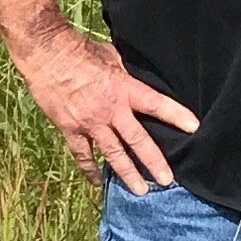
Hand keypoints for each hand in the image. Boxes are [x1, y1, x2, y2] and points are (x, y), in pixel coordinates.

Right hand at [18, 26, 198, 191]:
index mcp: (123, 88)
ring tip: (140, 191)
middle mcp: (110, 110)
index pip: (156, 104)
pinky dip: (90, 169)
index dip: (176, 115)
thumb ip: (126, 73)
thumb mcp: (112, 56)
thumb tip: (139, 78)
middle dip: (153, 162)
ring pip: (112, 154)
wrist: (47, 53)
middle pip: (137, 140)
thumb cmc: (81, 49)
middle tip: (166, 180)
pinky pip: (82, 154)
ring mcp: (90, 122)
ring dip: (127, 173)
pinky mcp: (70, 128)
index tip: (194, 128)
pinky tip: (98, 181)